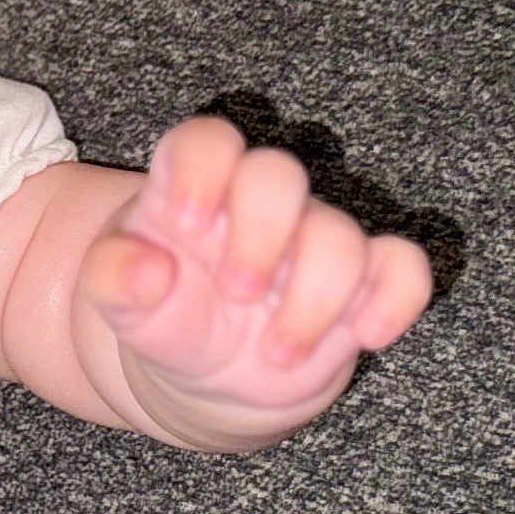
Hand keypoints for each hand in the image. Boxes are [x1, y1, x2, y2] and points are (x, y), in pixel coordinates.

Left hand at [77, 116, 432, 440]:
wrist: (202, 373)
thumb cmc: (161, 313)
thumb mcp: (115, 301)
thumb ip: (111, 278)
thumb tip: (146, 271)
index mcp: (190, 187)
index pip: (206, 141)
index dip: (202, 169)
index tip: (185, 223)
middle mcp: (257, 202)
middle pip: (278, 174)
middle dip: (260, 235)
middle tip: (235, 293)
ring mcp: (313, 238)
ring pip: (340, 232)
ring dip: (312, 298)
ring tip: (273, 352)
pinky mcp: (362, 281)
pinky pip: (404, 267)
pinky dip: (396, 298)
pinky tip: (364, 336)